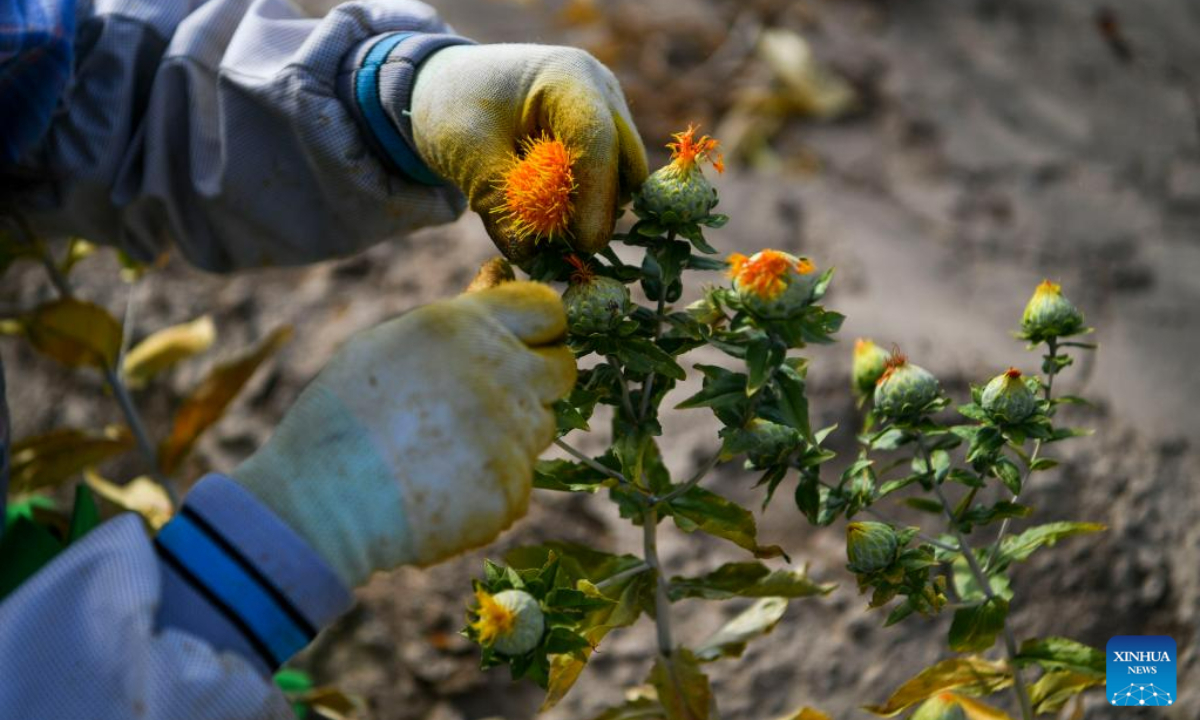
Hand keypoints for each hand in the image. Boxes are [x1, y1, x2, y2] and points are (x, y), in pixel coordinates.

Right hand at [231, 282, 575, 586]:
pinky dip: (489, 483)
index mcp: (467, 327)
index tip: (530, 342)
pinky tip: (442, 488)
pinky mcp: (513, 486)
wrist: (321, 505)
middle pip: (562, 369)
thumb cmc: (342, 418)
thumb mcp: (387, 345)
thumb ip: (455, 324)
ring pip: (540, 427)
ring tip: (445, 450)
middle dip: (538, 380)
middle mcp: (502, 373)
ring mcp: (512, 433)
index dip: (542, 326)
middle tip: (492, 400)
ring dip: (509, 435)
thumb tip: (496, 291)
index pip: (546, 308)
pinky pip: (519, 479)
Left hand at [410, 44, 647, 261]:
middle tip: (569, 248)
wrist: (452, 87)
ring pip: (625, 175)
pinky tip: (553, 214)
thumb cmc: (456, 109)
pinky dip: (588, 203)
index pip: (597, 141)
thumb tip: (527, 252)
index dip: (596, 196)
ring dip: (595, 209)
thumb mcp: (466, 152)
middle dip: (601, 209)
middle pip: (625, 160)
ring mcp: (607, 111)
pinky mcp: (604, 135)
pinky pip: (612, 178)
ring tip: (549, 227)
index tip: (585, 242)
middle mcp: (600, 90)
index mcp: (568, 78)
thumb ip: (498, 199)